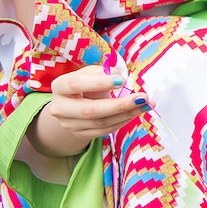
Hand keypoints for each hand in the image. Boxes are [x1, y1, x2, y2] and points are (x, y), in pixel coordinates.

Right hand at [28, 64, 148, 157]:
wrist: (73, 104)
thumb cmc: (86, 84)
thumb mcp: (91, 73)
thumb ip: (103, 72)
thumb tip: (119, 77)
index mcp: (60, 86)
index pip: (77, 84)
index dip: (99, 83)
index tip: (122, 81)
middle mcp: (60, 108)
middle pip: (90, 110)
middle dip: (119, 105)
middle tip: (143, 97)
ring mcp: (69, 124)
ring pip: (101, 122)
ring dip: (127, 114)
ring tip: (146, 104)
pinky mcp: (80, 134)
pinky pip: (105, 130)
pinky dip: (123, 121)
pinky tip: (136, 112)